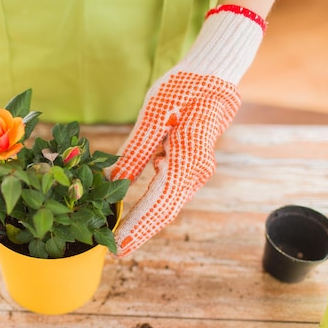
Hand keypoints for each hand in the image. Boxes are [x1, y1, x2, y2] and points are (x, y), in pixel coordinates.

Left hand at [109, 5, 266, 256]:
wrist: (214, 75)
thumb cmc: (183, 88)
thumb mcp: (154, 116)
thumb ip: (135, 152)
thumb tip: (113, 182)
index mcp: (189, 161)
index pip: (159, 202)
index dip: (138, 226)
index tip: (119, 246)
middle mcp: (196, 172)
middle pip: (165, 211)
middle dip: (140, 231)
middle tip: (115, 252)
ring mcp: (196, 171)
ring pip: (167, 205)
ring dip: (145, 222)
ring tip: (120, 239)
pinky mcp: (190, 167)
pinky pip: (169, 193)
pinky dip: (151, 207)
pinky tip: (134, 215)